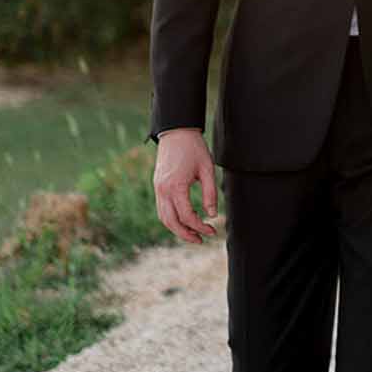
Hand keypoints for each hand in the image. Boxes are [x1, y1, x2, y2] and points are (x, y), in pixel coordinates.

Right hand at [154, 128, 218, 243]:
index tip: (213, 229)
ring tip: (193, 234)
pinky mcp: (158, 185)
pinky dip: (172, 218)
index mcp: (176, 186)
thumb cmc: (194, 148)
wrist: (176, 131)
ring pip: (163, 217)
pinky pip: (162, 208)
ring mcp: (158, 188)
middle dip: (186, 234)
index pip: (186, 216)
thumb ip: (210, 193)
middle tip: (201, 240)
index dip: (200, 227)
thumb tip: (211, 215)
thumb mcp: (207, 169)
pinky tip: (184, 221)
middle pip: (171, 222)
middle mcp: (163, 190)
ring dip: (177, 229)